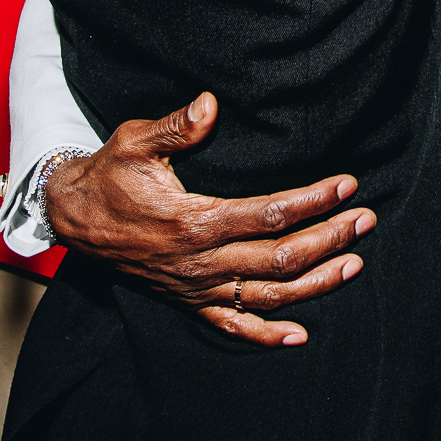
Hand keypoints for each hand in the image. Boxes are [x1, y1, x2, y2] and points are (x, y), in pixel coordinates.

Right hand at [45, 92, 374, 347]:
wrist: (73, 218)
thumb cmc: (109, 176)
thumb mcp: (133, 142)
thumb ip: (175, 126)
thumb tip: (209, 104)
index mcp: (194, 222)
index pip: (268, 214)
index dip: (312, 201)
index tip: (347, 185)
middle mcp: (200, 262)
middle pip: (279, 258)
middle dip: (329, 239)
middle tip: (366, 220)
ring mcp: (196, 288)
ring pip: (267, 295)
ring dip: (315, 283)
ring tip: (355, 263)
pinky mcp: (188, 302)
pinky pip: (232, 326)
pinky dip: (267, 335)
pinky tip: (300, 335)